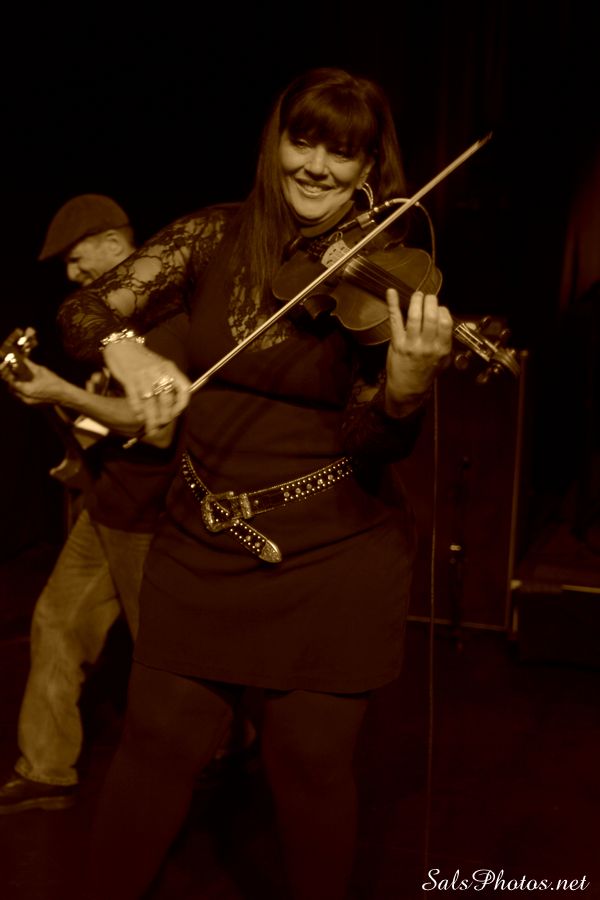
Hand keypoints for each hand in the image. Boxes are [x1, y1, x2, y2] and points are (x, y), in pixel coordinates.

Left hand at [3, 359, 67, 405]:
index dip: (10, 375)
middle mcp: (25, 398)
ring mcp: (29, 402)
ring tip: (22, 378)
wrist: (65, 395)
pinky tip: (29, 384)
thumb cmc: (54, 383)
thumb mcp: (41, 370)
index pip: (11, 383)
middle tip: (16, 373)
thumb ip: (29, 365)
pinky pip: (24, 396)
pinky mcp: (34, 404)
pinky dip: (23, 390)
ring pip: (18, 393)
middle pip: (13, 389)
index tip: (11, 369)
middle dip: (13, 381)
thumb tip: (22, 359)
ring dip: (18, 386)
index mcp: (26, 390)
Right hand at [102, 339, 190, 432]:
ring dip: (151, 418)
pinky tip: (139, 416)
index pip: (184, 388)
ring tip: (151, 428)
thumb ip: (167, 380)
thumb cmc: (142, 359)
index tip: (176, 413)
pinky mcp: (129, 378)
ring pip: (150, 402)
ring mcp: (144, 375)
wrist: (121, 344)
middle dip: (165, 416)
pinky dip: (137, 410)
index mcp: (170, 368)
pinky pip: (135, 399)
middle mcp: (159, 372)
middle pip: (166, 399)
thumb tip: (172, 404)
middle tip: (161, 425)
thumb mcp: (159, 366)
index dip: (182, 404)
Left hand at [384, 289, 452, 414]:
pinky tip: (391, 292)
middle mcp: (428, 345)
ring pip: (415, 316)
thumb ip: (451, 340)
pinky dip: (393, 304)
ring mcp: (411, 344)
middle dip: (430, 301)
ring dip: (416, 301)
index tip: (439, 308)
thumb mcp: (445, 359)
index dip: (442, 310)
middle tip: (428, 297)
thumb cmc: (427, 371)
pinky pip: (395, 320)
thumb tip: (469, 324)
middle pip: (431, 316)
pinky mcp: (397, 343)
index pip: (445, 322)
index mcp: (442, 348)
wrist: (408, 387)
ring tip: (418, 295)